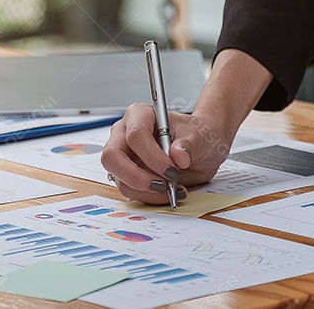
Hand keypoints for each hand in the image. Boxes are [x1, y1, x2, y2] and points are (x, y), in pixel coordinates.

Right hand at [101, 103, 234, 203]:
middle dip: (137, 177)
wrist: (200, 148)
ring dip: (147, 191)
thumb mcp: (199, 136)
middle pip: (113, 157)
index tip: (172, 170)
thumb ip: (189, 145)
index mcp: (139, 115)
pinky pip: (130, 190)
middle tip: (164, 186)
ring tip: (173, 189)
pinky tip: (169, 192)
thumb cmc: (196, 135)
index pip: (135, 136)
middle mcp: (124, 134)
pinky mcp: (126, 175)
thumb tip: (179, 156)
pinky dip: (149, 197)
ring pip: (120, 179)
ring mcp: (123, 156)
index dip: (152, 156)